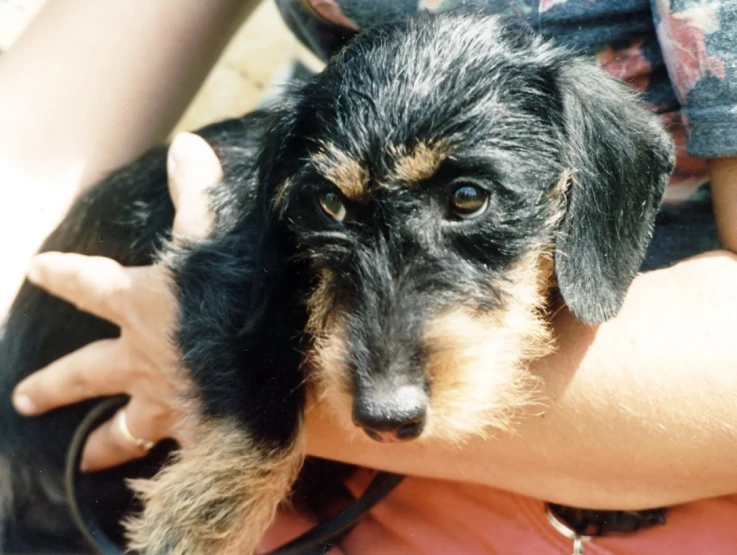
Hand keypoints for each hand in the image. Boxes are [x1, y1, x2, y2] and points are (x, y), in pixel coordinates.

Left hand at [12, 132, 220, 470]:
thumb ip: (197, 193)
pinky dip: (158, 460)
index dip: (61, 273)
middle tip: (23, 399)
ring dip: (101, 443)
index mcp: (140, 305)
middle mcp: (140, 358)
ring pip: (121, 429)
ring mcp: (162, 400)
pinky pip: (166, 452)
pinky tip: (156, 472)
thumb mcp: (213, 237)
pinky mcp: (190, 432)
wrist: (260, 374)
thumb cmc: (230, 303)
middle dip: (55, 384)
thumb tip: (185, 144)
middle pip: (85, 372)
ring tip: (84, 456)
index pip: (87, 282)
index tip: (36, 268)